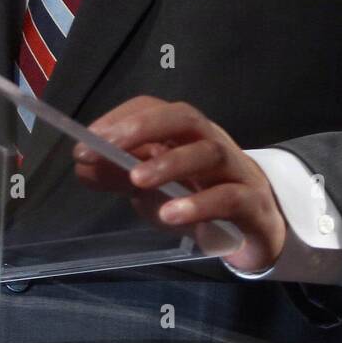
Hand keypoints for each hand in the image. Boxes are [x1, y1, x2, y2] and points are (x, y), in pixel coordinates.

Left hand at [73, 97, 286, 273]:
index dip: (123, 117)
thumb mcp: (157, 189)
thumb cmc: (201, 200)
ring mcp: (235, 171)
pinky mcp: (252, 204)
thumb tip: (83, 166)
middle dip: (144, 127)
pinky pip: (229, 197)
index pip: (156, 109)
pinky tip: (171, 215)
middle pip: (185, 118)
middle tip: (108, 146)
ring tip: (137, 180)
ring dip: (170, 162)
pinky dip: (198, 204)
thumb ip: (122, 176)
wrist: (258, 233)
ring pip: (209, 152)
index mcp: (186, 135)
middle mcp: (212, 143)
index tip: (89, 137)